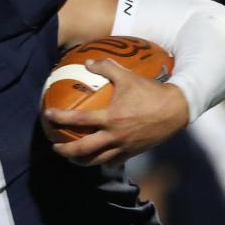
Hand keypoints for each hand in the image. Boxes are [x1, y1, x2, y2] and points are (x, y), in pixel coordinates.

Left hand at [45, 58, 189, 166]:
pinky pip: (112, 162)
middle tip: (55, 146)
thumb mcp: (128, 76)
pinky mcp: (132, 153)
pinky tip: (96, 158)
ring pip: (95, 161)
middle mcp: (114, 136)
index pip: (78, 120)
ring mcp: (122, 147)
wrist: (176, 109)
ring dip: (80, 161)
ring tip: (71, 157)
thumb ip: (107, 68)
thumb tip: (89, 62)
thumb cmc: (151, 92)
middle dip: (65, 150)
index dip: (60, 118)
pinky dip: (102, 162)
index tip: (47, 115)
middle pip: (82, 150)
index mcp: (110, 117)